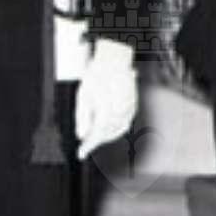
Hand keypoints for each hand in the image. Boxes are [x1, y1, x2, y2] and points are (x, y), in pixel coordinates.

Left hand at [74, 40, 139, 155]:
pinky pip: (125, 122)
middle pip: (109, 133)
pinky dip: (116, 127)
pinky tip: (109, 126)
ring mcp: (129, 109)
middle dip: (97, 140)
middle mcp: (120, 111)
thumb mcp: (82, 96)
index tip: (81, 153)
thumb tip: (81, 135)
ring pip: (119, 129)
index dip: (88, 146)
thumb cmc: (97, 76)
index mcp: (106, 110)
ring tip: (97, 136)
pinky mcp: (133, 105)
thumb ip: (82, 117)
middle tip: (87, 144)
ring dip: (107, 135)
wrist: (113, 62)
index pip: (97, 134)